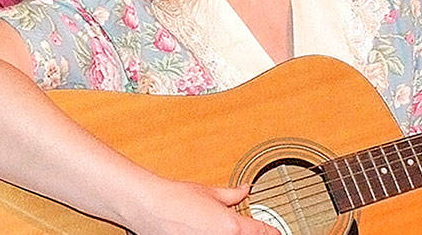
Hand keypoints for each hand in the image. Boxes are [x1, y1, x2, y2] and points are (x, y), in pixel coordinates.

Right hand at [124, 179, 282, 234]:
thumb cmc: (175, 199)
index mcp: (233, 227)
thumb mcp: (208, 192)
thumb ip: (232, 195)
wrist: (149, 208)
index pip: (265, 233)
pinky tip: (208, 230)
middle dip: (251, 234)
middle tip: (249, 228)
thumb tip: (244, 190)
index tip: (272, 231)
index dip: (271, 231)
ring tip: (220, 227)